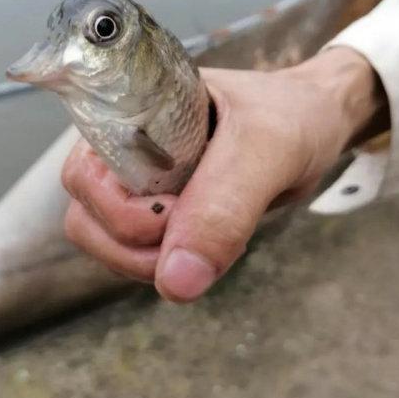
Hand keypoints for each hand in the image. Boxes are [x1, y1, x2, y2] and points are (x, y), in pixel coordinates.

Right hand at [61, 47, 386, 301]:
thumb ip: (225, 208)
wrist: (316, 120)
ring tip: (220, 230)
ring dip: (159, 259)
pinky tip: (219, 237)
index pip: (82, 178)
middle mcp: (121, 150)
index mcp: (128, 114)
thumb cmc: (290, 117)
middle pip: (87, 220)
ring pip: (111, 245)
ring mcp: (138, 184)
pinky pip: (143, 253)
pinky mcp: (160, 210)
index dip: (119, 212)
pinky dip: (177, 261)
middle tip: (209, 227)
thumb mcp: (267, 150)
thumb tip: (174, 283)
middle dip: (141, 244)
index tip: (181, 209)